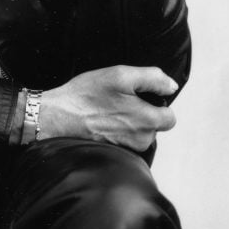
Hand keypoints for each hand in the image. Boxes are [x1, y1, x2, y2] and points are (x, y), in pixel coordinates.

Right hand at [39, 65, 177, 151]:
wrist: (57, 117)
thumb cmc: (87, 95)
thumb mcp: (121, 75)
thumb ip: (152, 78)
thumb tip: (171, 86)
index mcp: (147, 122)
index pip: (170, 117)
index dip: (158, 102)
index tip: (141, 95)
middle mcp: (140, 141)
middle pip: (154, 126)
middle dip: (144, 113)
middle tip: (121, 100)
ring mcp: (126, 150)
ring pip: (139, 135)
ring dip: (130, 123)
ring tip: (109, 109)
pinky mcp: (113, 153)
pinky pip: (125, 141)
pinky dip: (118, 131)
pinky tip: (103, 121)